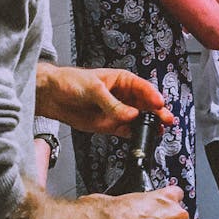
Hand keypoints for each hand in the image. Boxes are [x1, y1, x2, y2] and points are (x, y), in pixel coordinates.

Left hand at [35, 63, 173, 134]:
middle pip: (145, 105)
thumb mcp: (93, 89)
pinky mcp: (110, 125)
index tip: (160, 104)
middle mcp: (123, 96)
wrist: (52, 96)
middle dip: (157, 113)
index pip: (143, 88)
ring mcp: (117, 111)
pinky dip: (134, 135)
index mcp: (122, 80)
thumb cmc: (70, 82)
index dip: (153, 96)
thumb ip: (113, 104)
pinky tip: (141, 137)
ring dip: (148, 125)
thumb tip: (131, 114)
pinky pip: (127, 130)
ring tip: (157, 131)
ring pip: (139, 119)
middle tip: (166, 120)